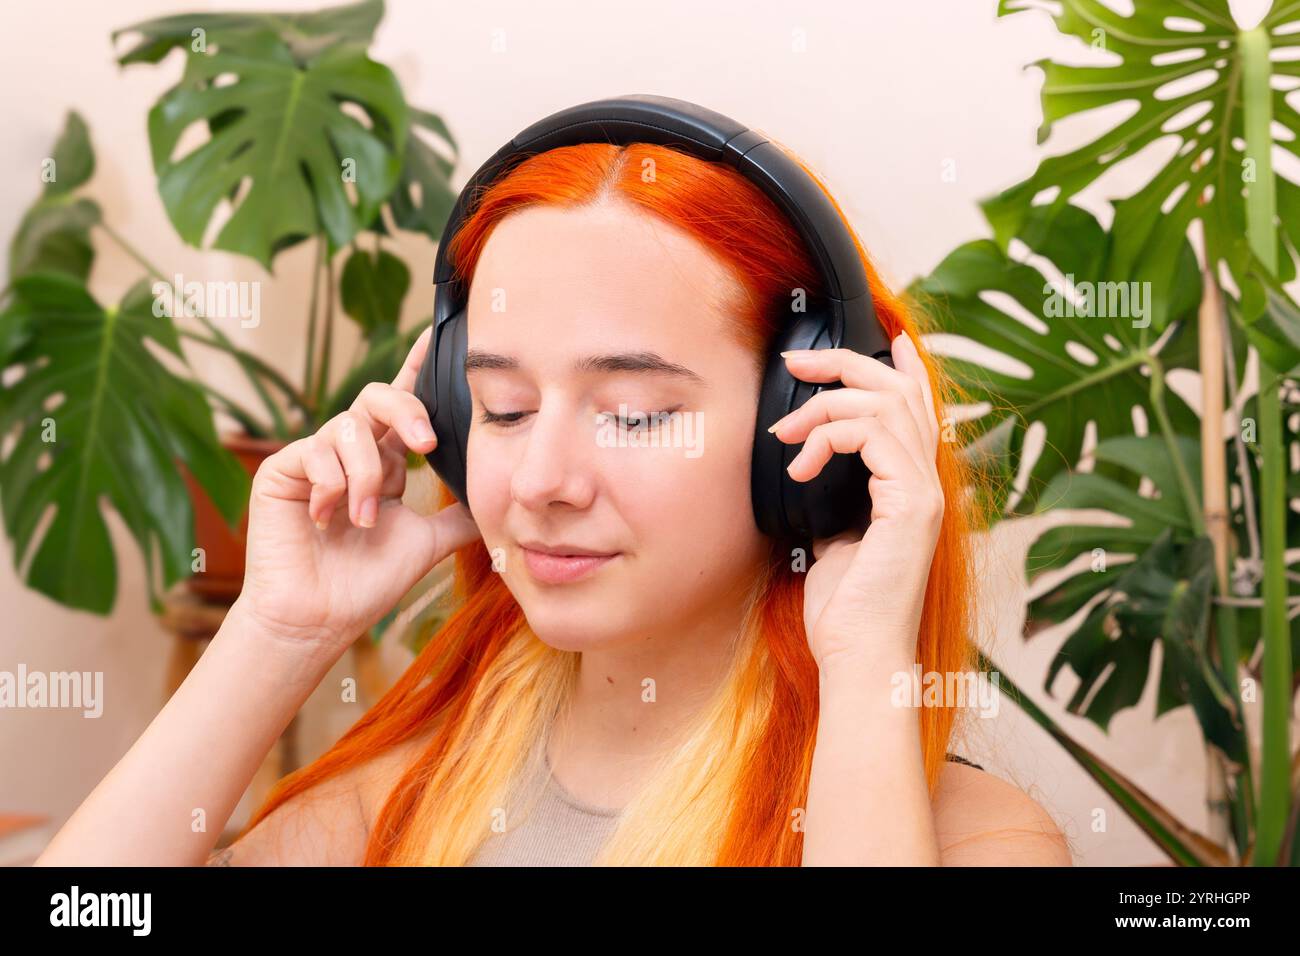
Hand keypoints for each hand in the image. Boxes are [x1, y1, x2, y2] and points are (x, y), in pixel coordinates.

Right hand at [235, 327, 481, 660]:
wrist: (321, 620)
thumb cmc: (367, 584)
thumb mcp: (428, 542)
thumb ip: (459, 516)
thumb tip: (500, 498)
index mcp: (385, 462)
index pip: (404, 406)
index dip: (418, 367)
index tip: (438, 332)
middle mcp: (351, 452)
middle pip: (379, 398)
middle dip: (406, 411)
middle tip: (426, 444)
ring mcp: (314, 458)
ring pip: (350, 428)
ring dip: (367, 476)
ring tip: (364, 519)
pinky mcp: (282, 469)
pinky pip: (315, 450)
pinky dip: (333, 485)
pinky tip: (328, 519)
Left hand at [769, 332, 944, 671]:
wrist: (858, 656)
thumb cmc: (846, 611)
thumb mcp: (833, 541)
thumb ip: (834, 503)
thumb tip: (811, 475)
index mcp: (911, 489)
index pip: (917, 411)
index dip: (904, 369)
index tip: (885, 338)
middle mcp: (927, 483)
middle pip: (900, 392)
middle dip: (847, 362)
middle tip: (797, 359)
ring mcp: (924, 492)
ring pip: (885, 404)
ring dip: (825, 402)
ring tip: (784, 430)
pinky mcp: (911, 503)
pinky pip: (871, 435)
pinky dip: (829, 434)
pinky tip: (801, 462)